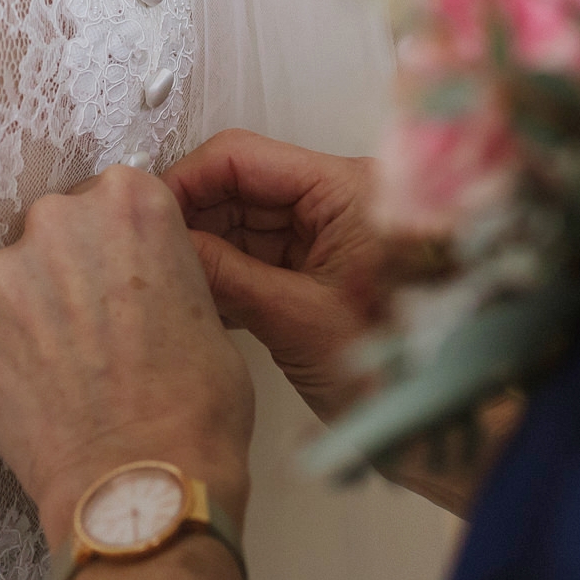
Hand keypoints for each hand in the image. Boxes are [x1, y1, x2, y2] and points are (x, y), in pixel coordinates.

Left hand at [0, 165, 254, 538]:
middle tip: (97, 326)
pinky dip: (7, 355)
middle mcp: (58, 221)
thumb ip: (163, 269)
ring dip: (36, 311)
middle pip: (58, 228)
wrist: (143, 484)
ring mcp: (4, 276)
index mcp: (130, 202)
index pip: (113, 194)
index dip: (121, 241)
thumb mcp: (209, 309)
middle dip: (73, 268)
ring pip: (17, 278)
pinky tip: (39, 393)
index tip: (126, 275)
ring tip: (67, 369)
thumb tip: (139, 283)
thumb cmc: (196, 405)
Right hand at [164, 130, 384, 423]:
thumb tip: (163, 245)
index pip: (243, 156)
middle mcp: (340, 199)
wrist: (434, 422)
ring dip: (207, 249)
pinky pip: (260, 254)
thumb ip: (224, 275)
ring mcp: (330, 234)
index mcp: (348, 189)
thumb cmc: (396, 372)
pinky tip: (200, 299)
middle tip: (147, 253)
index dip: (186, 180)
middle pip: (241, 184)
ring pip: (245, 222)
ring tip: (168, 281)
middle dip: (193, 217)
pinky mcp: (321, 268)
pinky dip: (228, 273)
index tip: (146, 215)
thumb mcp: (295, 319)